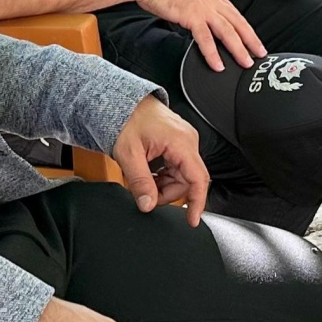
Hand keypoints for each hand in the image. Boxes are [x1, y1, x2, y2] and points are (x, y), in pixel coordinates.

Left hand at [112, 92, 208, 218]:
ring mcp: (185, 141)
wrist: (123, 102)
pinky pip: (178, 167)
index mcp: (181, 142)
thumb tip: (148, 204)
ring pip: (182, 176)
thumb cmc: (126, 119)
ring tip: (144, 179)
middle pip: (187, 181)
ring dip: (164, 185)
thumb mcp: (129, 154)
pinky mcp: (180, 143)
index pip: (198, 179)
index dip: (197, 202)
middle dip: (167, 193)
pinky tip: (150, 172)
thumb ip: (140, 181)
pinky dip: (164, 176)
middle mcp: (188, 141)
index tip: (192, 220)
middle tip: (144, 193)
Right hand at [131, 0, 264, 69]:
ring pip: (227, 32)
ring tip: (245, 62)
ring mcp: (203, 9)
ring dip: (238, 49)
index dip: (247, 30)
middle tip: (260, 54)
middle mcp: (212, 1)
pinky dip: (213, 54)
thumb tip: (201, 20)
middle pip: (238, 23)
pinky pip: (206, 39)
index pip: (235, 15)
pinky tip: (218, 65)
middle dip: (251, 41)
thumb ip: (198, 5)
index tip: (254, 41)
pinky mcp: (191, 16)